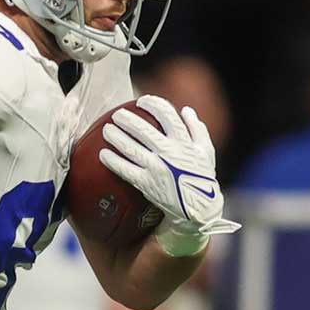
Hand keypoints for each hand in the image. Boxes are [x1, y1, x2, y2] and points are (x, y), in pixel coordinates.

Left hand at [98, 95, 239, 253]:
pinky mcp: (146, 184)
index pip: (167, 114)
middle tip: (117, 115)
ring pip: (131, 148)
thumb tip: (186, 110)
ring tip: (106, 130)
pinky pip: (125, 170)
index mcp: (184, 141)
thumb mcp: (207, 151)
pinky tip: (103, 154)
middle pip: (143, 129)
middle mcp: (169, 152)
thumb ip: (197, 129)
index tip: (142, 101)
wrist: (198, 208)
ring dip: (116, 137)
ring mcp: (156, 168)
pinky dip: (113, 161)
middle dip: (127, 119)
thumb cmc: (201, 177)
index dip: (153, 104)